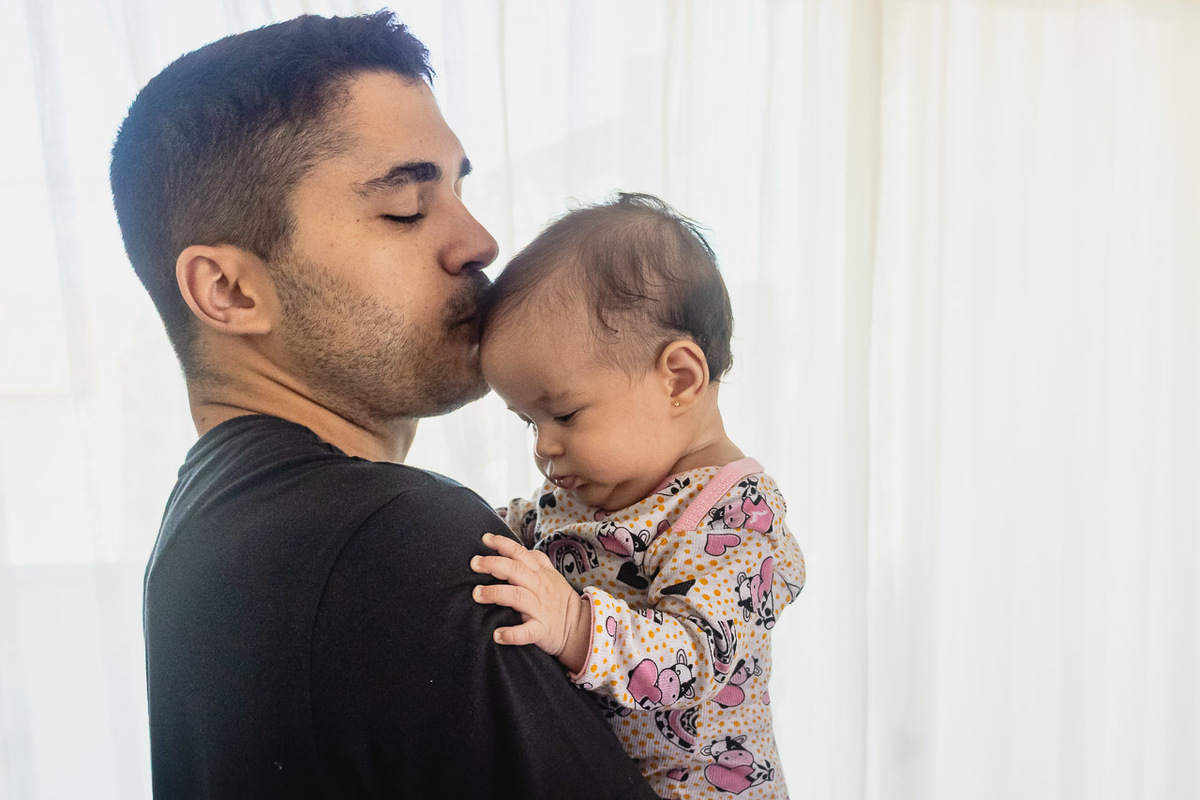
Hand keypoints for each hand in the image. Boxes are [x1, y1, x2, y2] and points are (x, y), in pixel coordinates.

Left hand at [470, 533, 590, 673]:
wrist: (579, 627)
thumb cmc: (558, 599)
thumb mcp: (551, 575)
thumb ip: (534, 561)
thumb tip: (512, 548)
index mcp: (540, 573)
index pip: (520, 553)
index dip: (503, 544)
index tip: (485, 538)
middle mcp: (539, 587)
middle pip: (516, 570)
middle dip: (493, 564)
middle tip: (474, 563)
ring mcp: (540, 608)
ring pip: (517, 596)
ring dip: (496, 594)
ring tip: (477, 594)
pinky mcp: (542, 630)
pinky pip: (526, 632)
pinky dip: (512, 634)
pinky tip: (497, 635)